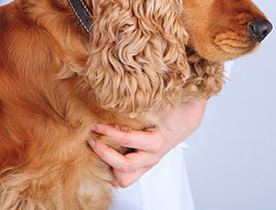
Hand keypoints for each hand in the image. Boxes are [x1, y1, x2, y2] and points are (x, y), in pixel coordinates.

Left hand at [88, 98, 207, 187]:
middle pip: (124, 167)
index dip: (107, 132)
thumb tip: (115, 96)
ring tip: (97, 152)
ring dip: (108, 168)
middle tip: (91, 140)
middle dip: (103, 154)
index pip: (126, 140)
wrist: (185, 119)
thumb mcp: (156, 104)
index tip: (94, 124)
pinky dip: (112, 172)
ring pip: (124, 179)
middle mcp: (151, 157)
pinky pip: (125, 178)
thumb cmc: (169, 110)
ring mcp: (147, 164)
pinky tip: (102, 159)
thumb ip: (138, 104)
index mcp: (155, 141)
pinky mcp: (142, 167)